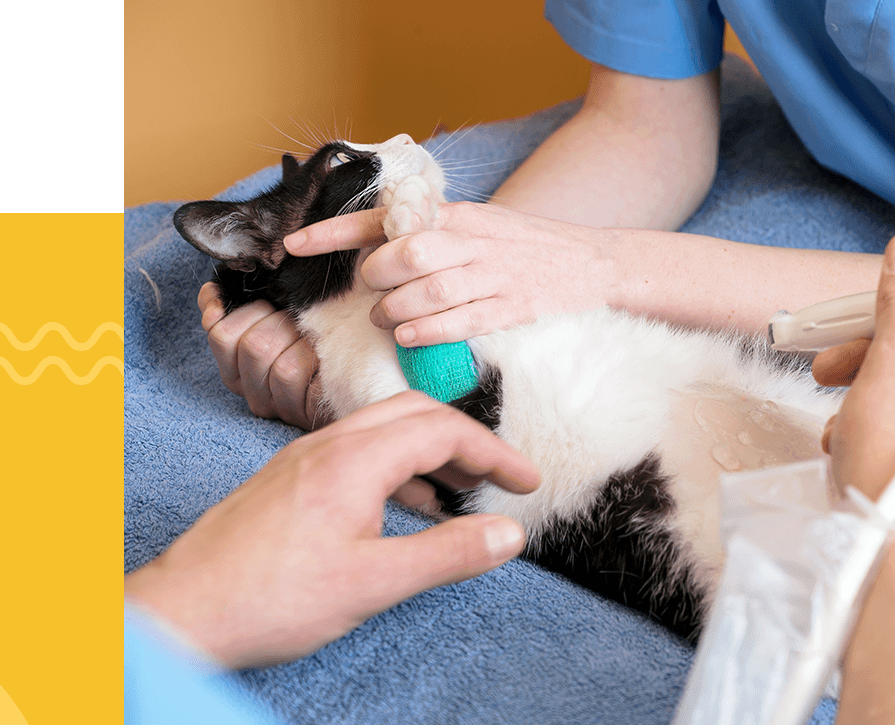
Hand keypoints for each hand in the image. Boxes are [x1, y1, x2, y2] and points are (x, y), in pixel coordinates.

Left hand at [125, 392, 541, 666]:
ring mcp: (301, 460)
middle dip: (464, 440)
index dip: (494, 452)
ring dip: (428, 452)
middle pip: (413, 415)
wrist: (184, 611)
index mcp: (352, 460)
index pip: (441, 430)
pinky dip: (394, 469)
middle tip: (500, 478)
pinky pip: (354, 454)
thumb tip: (508, 535)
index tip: (527, 482)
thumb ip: (445, 554)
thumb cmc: (269, 598)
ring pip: (381, 432)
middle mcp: (326, 446)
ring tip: (460, 494)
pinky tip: (402, 509)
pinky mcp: (287, 482)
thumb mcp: (373, 583)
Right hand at [198, 282, 324, 429]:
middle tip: (297, 324)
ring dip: (294, 336)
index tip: (266, 305)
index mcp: (235, 364)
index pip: (219, 332)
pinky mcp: (298, 412)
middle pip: (247, 342)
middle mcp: (249, 389)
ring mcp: (273, 404)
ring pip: (264, 353)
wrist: (363, 360)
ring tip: (312, 340)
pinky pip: (287, 372)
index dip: (244, 310)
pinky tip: (323, 358)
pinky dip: (307, 354)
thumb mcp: (274, 309)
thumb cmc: (317, 330)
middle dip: (278, 322)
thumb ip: (236, 301)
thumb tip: (212, 301)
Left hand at [285, 201, 615, 346]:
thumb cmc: (531, 251)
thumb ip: (434, 237)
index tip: (293, 245)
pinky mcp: (514, 307)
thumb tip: (378, 251)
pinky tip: (412, 338)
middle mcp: (472, 239)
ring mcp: (494, 273)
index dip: (334, 231)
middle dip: (376, 277)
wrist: (601, 265)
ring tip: (389, 322)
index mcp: (457, 216)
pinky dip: (428, 331)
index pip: (384, 216)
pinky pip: (460, 319)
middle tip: (375, 294)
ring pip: (427, 287)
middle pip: (403, 251)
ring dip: (396, 309)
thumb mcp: (482, 228)